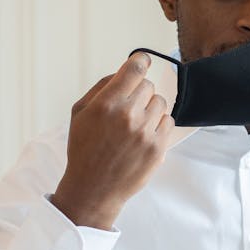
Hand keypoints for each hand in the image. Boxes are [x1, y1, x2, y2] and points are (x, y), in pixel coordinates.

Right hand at [51, 52, 173, 229]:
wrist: (93, 188)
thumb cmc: (84, 148)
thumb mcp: (80, 113)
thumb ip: (101, 87)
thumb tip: (124, 72)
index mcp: (106, 104)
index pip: (134, 69)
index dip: (140, 61)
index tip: (142, 61)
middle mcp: (127, 116)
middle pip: (148, 85)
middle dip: (139, 93)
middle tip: (128, 108)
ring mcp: (144, 132)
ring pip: (160, 102)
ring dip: (150, 109)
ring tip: (135, 124)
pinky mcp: (157, 148)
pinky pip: (168, 121)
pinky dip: (159, 125)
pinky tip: (144, 135)